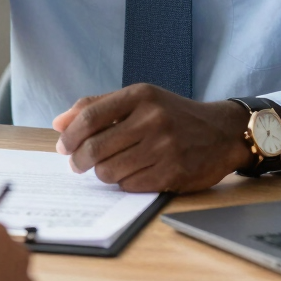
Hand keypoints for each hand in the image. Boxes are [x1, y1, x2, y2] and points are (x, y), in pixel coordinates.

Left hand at [52, 84, 252, 192]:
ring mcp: (164, 147)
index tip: (62, 146)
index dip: (70, 134)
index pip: (90, 115)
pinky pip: (130, 185)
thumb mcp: (139, 99)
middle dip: (78, 160)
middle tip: (76, 164)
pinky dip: (123, 183)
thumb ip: (98, 106)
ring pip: (110, 170)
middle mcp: (152, 119)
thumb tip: (59, 122)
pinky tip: (130, 174)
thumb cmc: (172, 115)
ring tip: (106, 167)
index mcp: (140, 95)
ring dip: (101, 173)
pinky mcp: (173, 173)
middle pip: (96, 146)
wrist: (221, 132)